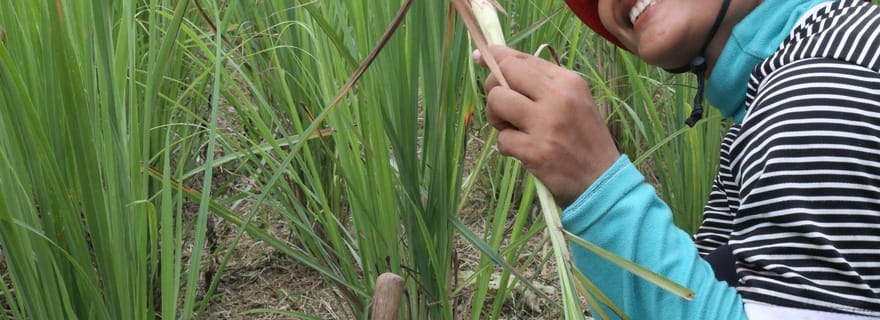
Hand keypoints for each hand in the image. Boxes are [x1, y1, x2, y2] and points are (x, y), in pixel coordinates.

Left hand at [475, 46, 619, 206]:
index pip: (521, 58)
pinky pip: (501, 138)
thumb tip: (497, 61)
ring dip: (495, 117)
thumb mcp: (573, 100)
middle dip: (493, 88)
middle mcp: (557, 97)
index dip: (496, 57)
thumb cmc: (582, 138)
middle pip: (504, 73)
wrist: (602, 178)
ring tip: (511, 129)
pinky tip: (524, 151)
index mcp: (567, 81)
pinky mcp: (535, 150)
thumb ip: (540, 83)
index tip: (481, 59)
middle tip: (503, 107)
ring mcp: (545, 123)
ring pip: (496, 101)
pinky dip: (507, 146)